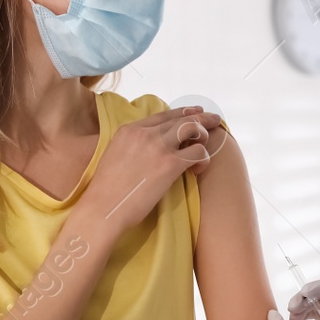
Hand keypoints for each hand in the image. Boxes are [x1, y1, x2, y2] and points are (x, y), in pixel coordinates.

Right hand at [77, 107, 223, 237]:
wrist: (104, 208)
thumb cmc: (107, 191)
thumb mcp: (114, 156)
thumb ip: (131, 146)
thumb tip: (146, 150)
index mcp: (129, 129)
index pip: (163, 115)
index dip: (182, 112)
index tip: (196, 111)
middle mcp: (145, 133)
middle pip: (181, 117)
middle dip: (201, 118)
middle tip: (215, 120)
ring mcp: (158, 146)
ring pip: (192, 128)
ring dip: (203, 136)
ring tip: (204, 149)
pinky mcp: (170, 164)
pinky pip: (198, 152)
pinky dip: (204, 159)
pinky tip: (198, 169)